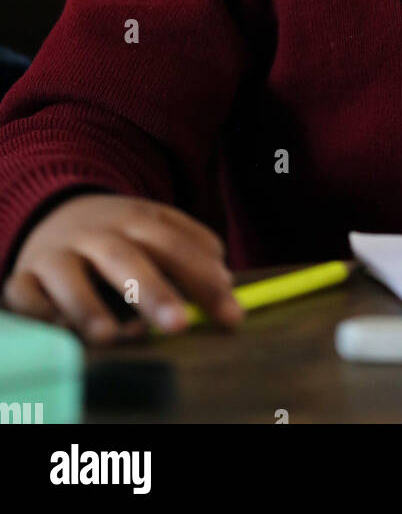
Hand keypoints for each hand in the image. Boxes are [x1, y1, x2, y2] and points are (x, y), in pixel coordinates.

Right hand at [1, 194, 243, 343]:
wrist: (53, 214)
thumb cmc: (117, 234)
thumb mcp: (154, 227)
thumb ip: (191, 248)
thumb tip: (226, 281)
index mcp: (135, 219)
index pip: (174, 246)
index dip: (203, 279)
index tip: (231, 313)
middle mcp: (96, 234)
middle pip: (124, 257)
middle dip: (152, 290)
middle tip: (178, 324)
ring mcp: (56, 255)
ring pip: (68, 276)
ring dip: (87, 306)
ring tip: (109, 336)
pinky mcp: (22, 279)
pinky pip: (25, 295)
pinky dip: (38, 313)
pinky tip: (56, 330)